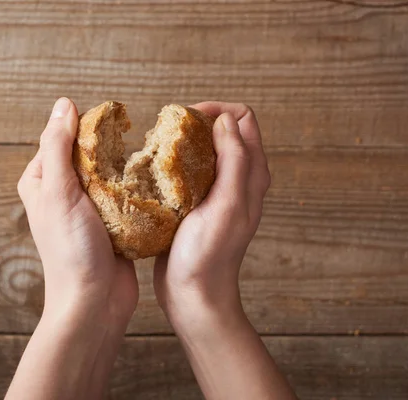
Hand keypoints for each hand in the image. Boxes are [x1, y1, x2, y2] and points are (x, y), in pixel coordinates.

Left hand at [17, 97, 137, 324]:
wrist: (94, 301)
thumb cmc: (71, 250)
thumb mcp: (59, 192)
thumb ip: (58, 147)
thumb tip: (64, 104)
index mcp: (40, 181)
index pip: (59, 137)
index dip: (84, 124)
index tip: (113, 117)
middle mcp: (61, 193)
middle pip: (86, 154)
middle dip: (108, 144)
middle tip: (133, 136)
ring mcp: (87, 208)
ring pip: (107, 173)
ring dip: (123, 166)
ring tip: (145, 156)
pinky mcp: (109, 222)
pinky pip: (122, 195)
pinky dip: (133, 187)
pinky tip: (149, 180)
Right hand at [153, 103, 295, 399]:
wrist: (194, 296)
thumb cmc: (210, 256)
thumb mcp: (227, 205)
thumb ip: (234, 160)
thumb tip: (225, 121)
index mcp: (251, 175)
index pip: (243, 119)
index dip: (217, 111)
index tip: (188, 118)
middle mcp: (238, 180)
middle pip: (222, 131)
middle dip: (198, 122)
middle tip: (171, 132)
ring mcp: (216, 192)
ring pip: (203, 150)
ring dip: (184, 143)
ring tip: (161, 150)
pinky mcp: (196, 205)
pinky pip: (187, 172)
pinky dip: (174, 164)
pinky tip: (156, 173)